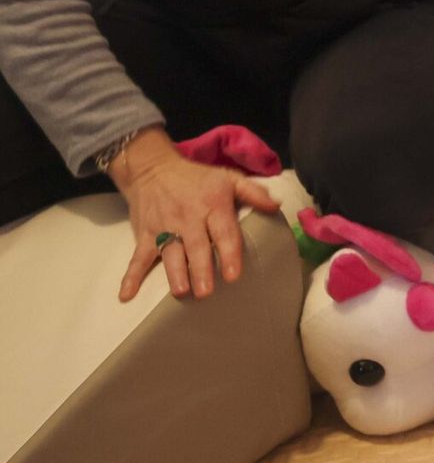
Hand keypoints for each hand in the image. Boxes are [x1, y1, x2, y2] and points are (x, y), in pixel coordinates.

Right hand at [111, 128, 278, 301]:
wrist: (152, 167)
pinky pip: (137, 257)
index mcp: (212, 205)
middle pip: (196, 247)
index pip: (223, 232)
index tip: (232, 274)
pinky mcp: (144, 233)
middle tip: (206, 291)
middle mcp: (188, 218)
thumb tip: (277, 206)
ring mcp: (164, 227)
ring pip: (169, 253)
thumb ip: (254, 192)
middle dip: (200, 269)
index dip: (228, 253)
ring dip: (174, 273)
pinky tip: (126, 294)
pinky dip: (131, 276)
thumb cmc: (196, 178)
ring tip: (181, 292)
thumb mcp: (228, 178)